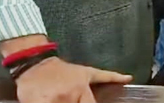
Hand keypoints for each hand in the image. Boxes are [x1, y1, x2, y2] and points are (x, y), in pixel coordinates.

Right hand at [16, 57, 131, 102]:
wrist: (35, 63)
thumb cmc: (63, 70)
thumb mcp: (87, 72)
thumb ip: (108, 77)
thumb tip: (128, 78)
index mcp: (82, 89)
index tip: (93, 98)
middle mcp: (69, 95)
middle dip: (74, 102)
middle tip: (69, 96)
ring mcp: (54, 100)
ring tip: (58, 97)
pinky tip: (47, 100)